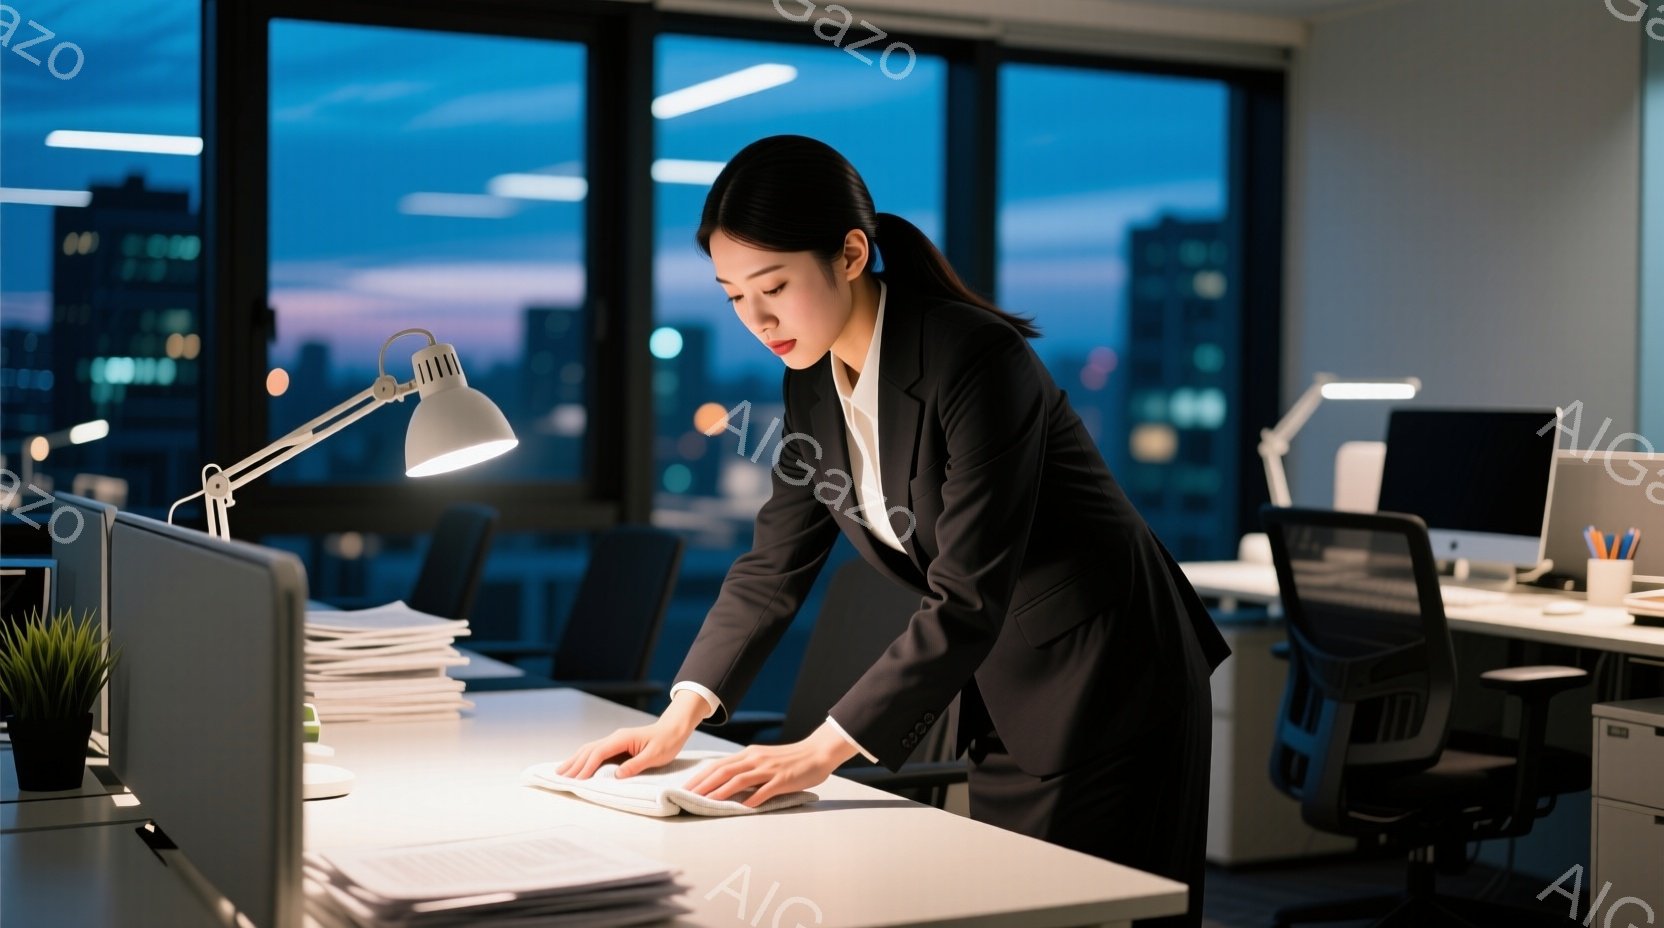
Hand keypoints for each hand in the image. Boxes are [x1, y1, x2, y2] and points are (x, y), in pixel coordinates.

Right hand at [555, 717, 692, 779]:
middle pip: (589, 750)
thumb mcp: (655, 756)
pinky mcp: (617, 744)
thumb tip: (617, 776)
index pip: (599, 753)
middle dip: (574, 764)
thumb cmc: (667, 742)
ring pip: (589, 749)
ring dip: (575, 760)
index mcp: (622, 739)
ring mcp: (615, 740)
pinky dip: (583, 758)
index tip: (577, 779)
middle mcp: (615, 737)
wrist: (674, 728)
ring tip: (561, 771)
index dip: (587, 767)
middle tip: (559, 777)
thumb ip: (636, 765)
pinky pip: (596, 751)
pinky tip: (577, 765)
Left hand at [683, 722, 858, 808]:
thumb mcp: (764, 759)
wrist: (818, 752)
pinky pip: (764, 791)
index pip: (719, 765)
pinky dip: (751, 800)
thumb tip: (727, 783)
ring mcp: (769, 770)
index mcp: (749, 755)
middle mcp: (755, 760)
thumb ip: (747, 769)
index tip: (685, 788)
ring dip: (720, 791)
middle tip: (687, 796)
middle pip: (723, 771)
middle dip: (703, 785)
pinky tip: (741, 809)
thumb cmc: (791, 759)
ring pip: (739, 780)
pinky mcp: (782, 780)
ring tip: (706, 802)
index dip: (701, 776)